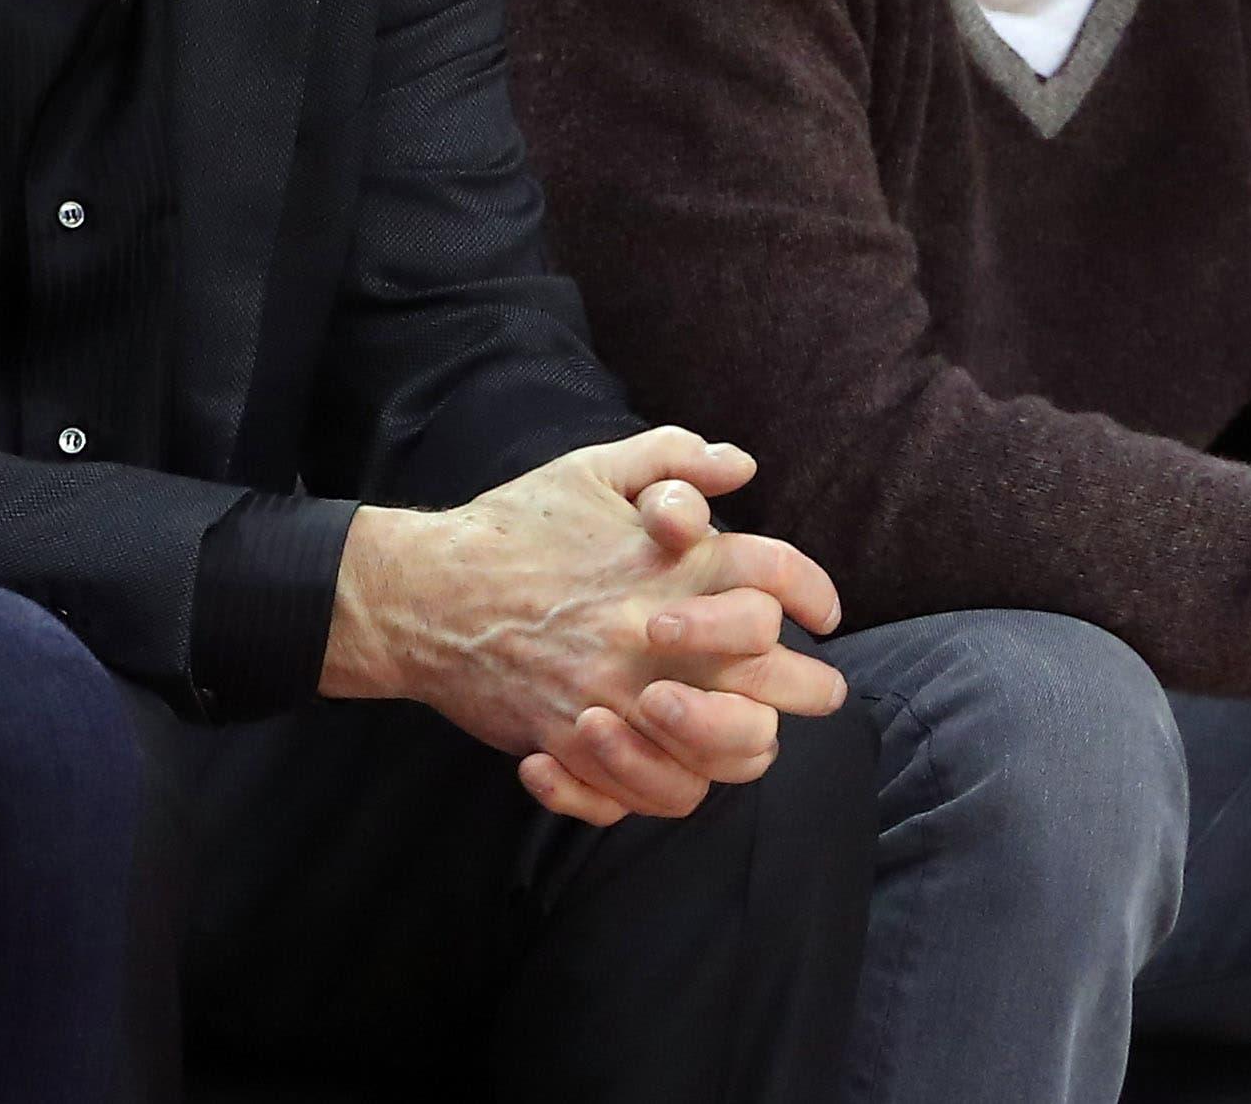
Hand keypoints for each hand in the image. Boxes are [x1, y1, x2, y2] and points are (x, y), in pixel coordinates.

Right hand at [321, 428, 848, 827]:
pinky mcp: (584, 743)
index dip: (814, 593)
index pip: (776, 577)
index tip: (825, 613)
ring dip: (755, 742)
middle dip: (811, 685)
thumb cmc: (513, 527)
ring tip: (760, 733)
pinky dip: (678, 784)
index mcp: (669, 562)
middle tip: (820, 688)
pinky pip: (660, 792)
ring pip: (731, 749)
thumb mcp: (591, 468)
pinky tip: (683, 764)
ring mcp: (622, 695)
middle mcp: (656, 632)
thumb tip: (742, 467)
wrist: (425, 595)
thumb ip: (672, 457)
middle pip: (774, 675)